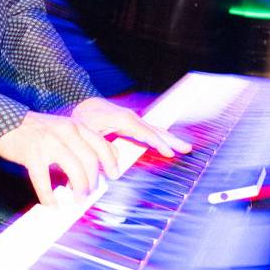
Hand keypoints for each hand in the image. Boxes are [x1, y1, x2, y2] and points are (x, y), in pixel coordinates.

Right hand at [0, 111, 119, 205]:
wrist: (6, 122)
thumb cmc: (38, 130)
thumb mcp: (64, 128)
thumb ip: (81, 142)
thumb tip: (100, 165)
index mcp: (76, 126)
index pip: (101, 144)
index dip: (110, 162)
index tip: (114, 175)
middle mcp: (66, 132)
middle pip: (89, 159)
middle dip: (93, 180)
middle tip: (91, 192)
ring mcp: (49, 142)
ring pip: (73, 169)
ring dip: (78, 188)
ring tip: (78, 199)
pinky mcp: (32, 154)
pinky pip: (43, 180)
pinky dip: (49, 197)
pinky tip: (52, 205)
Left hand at [71, 97, 191, 156]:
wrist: (81, 102)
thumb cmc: (83, 118)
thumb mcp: (88, 134)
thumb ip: (102, 150)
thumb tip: (115, 167)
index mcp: (124, 119)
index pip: (146, 133)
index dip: (158, 144)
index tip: (169, 152)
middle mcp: (131, 118)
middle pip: (156, 130)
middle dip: (172, 140)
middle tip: (187, 148)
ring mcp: (133, 120)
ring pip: (155, 130)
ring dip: (170, 139)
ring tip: (185, 147)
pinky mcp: (131, 123)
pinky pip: (149, 131)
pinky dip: (160, 137)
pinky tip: (168, 144)